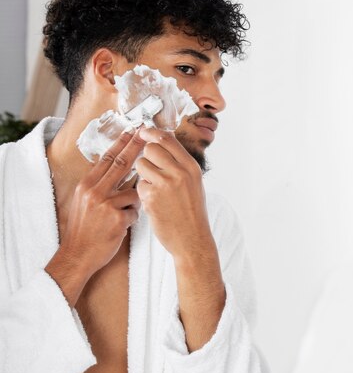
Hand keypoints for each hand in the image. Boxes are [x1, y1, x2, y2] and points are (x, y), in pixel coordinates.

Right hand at [46, 131, 144, 304]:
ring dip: (134, 203)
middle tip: (147, 134)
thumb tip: (114, 170)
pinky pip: (135, 212)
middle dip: (136, 148)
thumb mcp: (84, 202)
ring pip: (134, 192)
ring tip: (119, 217)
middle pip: (120, 164)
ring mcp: (106, 205)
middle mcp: (94, 191)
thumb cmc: (85, 230)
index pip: (106, 159)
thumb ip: (98, 186)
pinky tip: (120, 227)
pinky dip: (132, 218)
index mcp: (86, 186)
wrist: (78, 255)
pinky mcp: (117, 219)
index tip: (132, 131)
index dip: (121, 144)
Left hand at [135, 128, 212, 261]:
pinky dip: (143, 192)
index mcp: (191, 167)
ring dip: (143, 175)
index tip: (142, 132)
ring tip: (155, 189)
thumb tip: (163, 143)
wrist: (192, 239)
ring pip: (141, 165)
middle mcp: (180, 172)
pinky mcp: (151, 197)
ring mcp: (165, 184)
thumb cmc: (192, 212)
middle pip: (151, 148)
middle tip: (151, 170)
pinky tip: (154, 203)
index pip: (168, 139)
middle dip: (146, 156)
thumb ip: (180, 164)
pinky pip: (138, 184)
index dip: (151, 133)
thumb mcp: (194, 183)